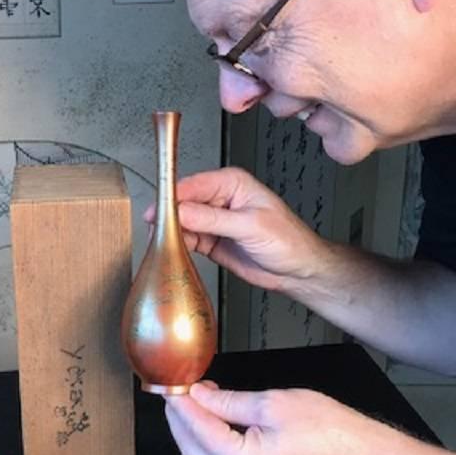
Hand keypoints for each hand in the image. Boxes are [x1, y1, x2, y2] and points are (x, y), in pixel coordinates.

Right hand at [145, 166, 326, 293]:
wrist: (298, 271)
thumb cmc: (288, 241)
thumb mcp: (251, 226)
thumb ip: (213, 218)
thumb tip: (182, 211)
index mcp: (232, 184)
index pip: (193, 185)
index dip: (173, 197)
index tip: (158, 210)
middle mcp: (220, 199)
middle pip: (182, 202)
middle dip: (168, 216)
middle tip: (157, 230)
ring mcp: (214, 220)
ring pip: (182, 222)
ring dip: (172, 232)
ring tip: (164, 242)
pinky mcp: (211, 240)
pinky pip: (187, 239)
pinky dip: (179, 245)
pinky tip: (176, 250)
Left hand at [164, 382, 392, 454]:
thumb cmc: (329, 430)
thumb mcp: (273, 404)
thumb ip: (227, 402)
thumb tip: (197, 394)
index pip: (196, 429)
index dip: (180, 402)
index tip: (169, 381)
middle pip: (192, 449)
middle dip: (180, 417)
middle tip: (178, 386)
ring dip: (195, 429)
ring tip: (196, 395)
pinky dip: (212, 441)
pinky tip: (215, 416)